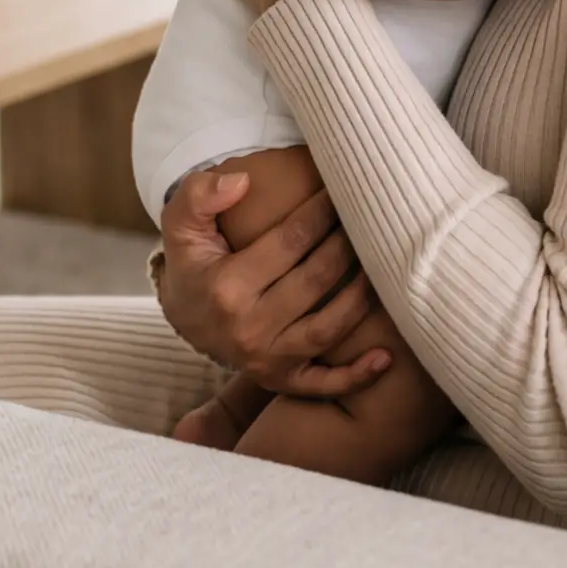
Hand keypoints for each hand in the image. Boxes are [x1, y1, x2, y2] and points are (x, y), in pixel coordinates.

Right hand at [155, 163, 390, 397]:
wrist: (184, 318)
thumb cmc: (194, 263)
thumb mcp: (181, 224)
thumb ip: (199, 194)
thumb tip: (241, 181)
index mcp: (227, 287)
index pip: (290, 241)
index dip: (322, 211)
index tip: (341, 189)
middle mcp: (248, 328)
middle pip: (316, 280)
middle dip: (348, 245)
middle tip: (370, 219)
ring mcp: (267, 359)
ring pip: (328, 328)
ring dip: (361, 296)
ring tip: (382, 264)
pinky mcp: (281, 381)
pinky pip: (323, 385)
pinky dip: (357, 376)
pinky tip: (385, 356)